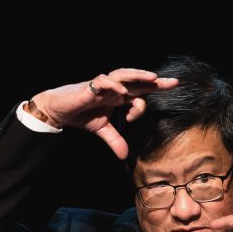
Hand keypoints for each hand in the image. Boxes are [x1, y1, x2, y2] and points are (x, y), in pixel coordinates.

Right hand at [29, 68, 178, 159]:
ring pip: (122, 74)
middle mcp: (113, 88)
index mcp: (118, 95)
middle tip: (174, 82)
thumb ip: (115, 140)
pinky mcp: (89, 87)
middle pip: (136, 80)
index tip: (169, 94)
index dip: (154, 91)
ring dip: (137, 76)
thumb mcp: (102, 130)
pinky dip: (113, 86)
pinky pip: (103, 81)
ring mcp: (102, 86)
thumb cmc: (81, 114)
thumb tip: (124, 156)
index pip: (140, 91)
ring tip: (152, 78)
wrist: (59, 110)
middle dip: (154, 81)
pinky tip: (122, 92)